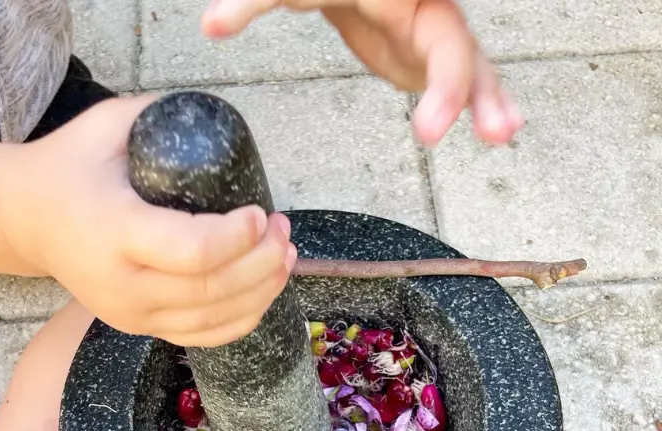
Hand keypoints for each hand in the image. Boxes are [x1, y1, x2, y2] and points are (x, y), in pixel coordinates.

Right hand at [0, 96, 294, 346]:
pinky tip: (264, 292)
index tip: (259, 212)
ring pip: (213, 320)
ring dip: (262, 291)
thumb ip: (162, 114)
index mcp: (112, 231)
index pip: (192, 251)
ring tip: (286, 258)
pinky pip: (201, 337)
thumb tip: (225, 123)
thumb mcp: (106, 125)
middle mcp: (121, 283)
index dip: (237, 238)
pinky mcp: (139, 327)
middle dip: (262, 262)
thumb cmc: (71, 167)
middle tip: (282, 230)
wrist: (26, 220)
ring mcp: (130, 313)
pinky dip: (241, 320)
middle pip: (211, 290)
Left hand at [201, 0, 524, 146]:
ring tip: (505, 132)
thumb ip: (254, 2)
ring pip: (470, 62)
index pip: (419, 30)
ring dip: (488, 98)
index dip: (436, 79)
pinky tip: (502, 127)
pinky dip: (483, 101)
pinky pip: (465, 79)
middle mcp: (423, 8)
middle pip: (451, 46)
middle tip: (454, 134)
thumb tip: (208, 27)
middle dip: (456, 89)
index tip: (430, 125)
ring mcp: (432, 32)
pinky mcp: (430, 56)